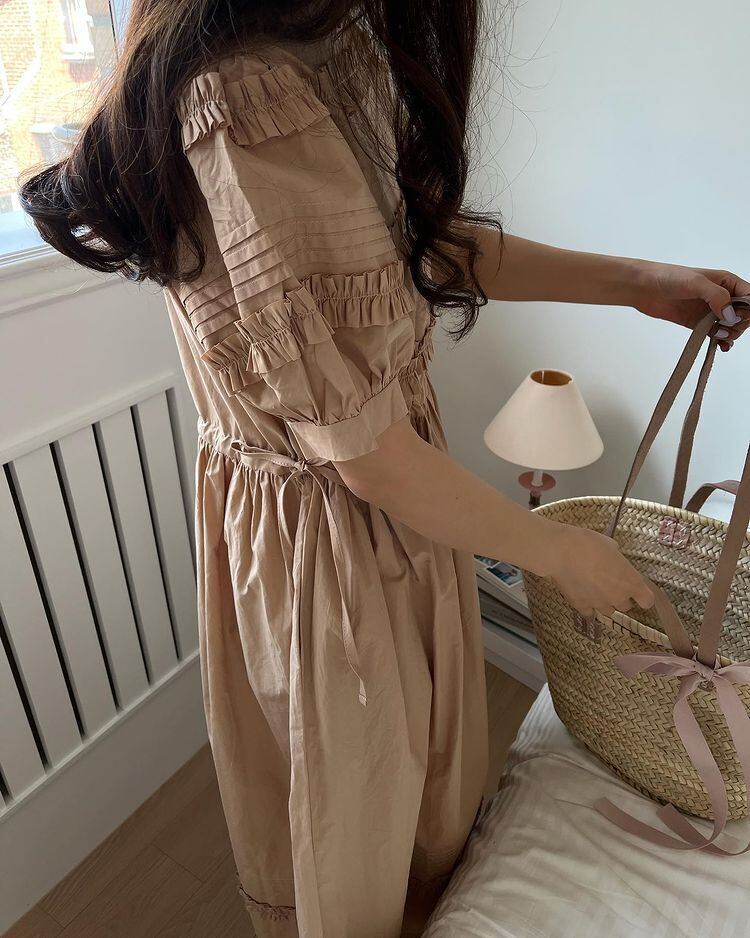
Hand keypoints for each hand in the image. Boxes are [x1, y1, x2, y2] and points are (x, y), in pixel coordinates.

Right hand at [541, 522, 654, 618]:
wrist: (562, 552)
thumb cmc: (589, 543)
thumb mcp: (611, 546)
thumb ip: (617, 560)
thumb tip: (613, 561)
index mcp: (631, 582)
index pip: (647, 601)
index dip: (642, 596)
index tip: (636, 589)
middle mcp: (618, 597)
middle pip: (626, 606)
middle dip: (621, 596)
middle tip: (610, 583)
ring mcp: (600, 604)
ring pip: (608, 611)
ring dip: (605, 602)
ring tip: (594, 588)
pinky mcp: (582, 607)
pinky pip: (590, 612)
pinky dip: (588, 606)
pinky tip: (582, 594)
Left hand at [631, 261, 749, 351]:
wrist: (642, 287)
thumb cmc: (668, 277)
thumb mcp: (695, 282)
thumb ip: (716, 296)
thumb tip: (731, 315)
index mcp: (726, 282)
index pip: (749, 297)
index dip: (747, 310)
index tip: (735, 317)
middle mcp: (721, 296)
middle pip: (743, 315)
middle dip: (739, 324)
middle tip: (724, 329)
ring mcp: (709, 311)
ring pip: (731, 326)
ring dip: (731, 334)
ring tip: (719, 336)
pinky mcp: (697, 323)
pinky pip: (716, 334)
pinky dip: (721, 341)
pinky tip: (720, 346)